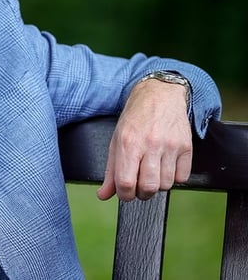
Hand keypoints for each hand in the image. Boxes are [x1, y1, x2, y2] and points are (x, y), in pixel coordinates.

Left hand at [96, 78, 191, 201]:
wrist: (160, 95)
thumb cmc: (135, 118)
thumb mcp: (116, 141)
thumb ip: (111, 171)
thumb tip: (103, 195)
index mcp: (128, 143)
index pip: (126, 183)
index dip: (124, 195)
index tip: (125, 193)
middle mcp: (150, 145)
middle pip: (148, 187)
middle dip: (142, 193)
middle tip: (139, 185)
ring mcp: (170, 146)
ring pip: (166, 185)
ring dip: (157, 185)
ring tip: (152, 172)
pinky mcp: (186, 147)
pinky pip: (182, 178)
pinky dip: (174, 178)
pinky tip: (166, 167)